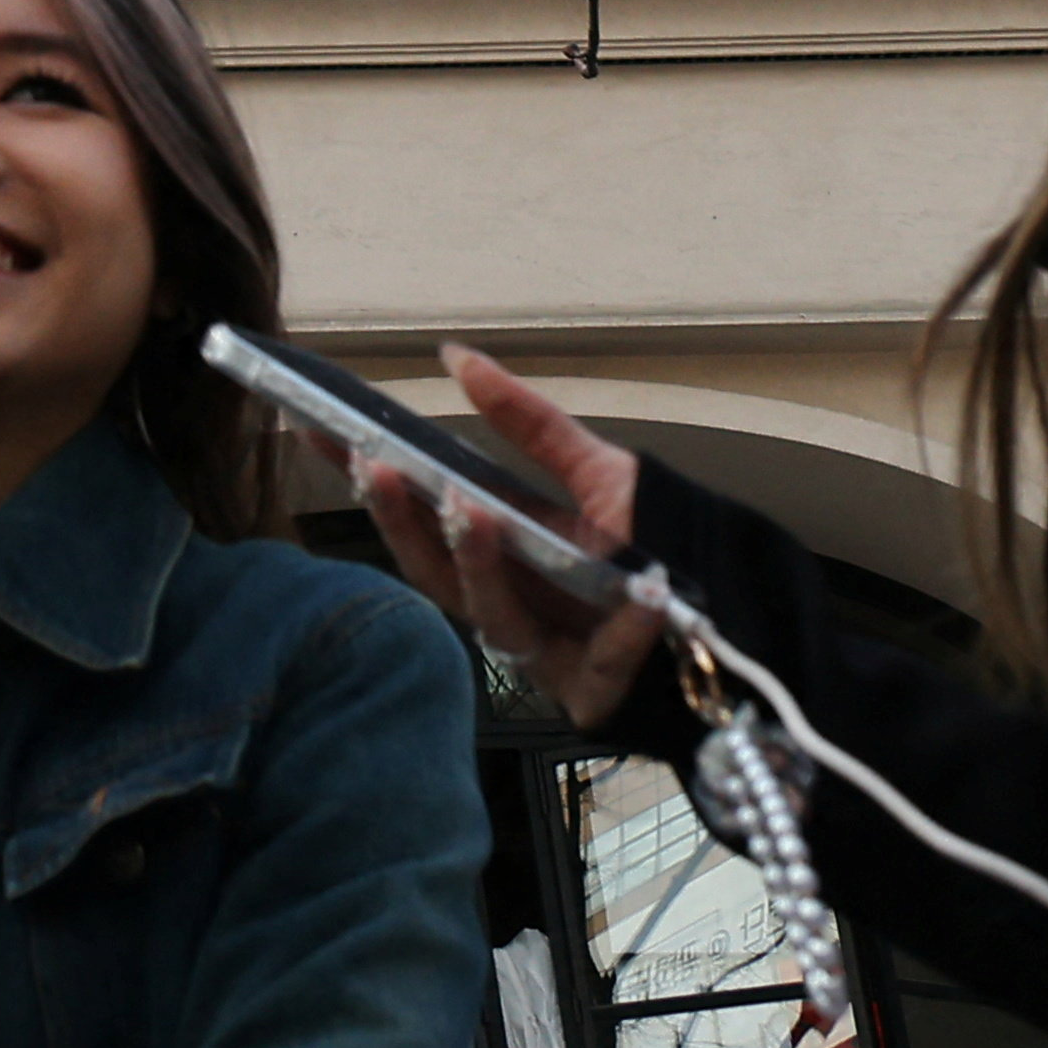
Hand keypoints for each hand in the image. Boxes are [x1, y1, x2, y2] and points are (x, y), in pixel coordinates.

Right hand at [350, 349, 664, 731]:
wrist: (728, 620)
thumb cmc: (653, 545)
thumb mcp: (598, 471)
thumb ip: (528, 421)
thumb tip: (456, 356)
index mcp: (501, 550)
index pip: (419, 515)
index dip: (371, 479)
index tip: (318, 430)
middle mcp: (511, 601)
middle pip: (435, 572)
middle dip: (404, 523)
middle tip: (381, 470)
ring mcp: (548, 651)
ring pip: (494, 615)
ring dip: (481, 566)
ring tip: (474, 512)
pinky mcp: (597, 690)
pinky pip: (605, 657)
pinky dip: (628, 624)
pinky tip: (645, 595)